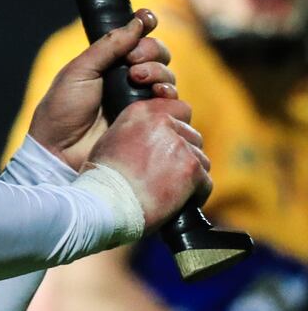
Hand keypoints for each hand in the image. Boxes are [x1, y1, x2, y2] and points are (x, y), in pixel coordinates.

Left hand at [28, 10, 176, 170]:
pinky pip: (174, 107)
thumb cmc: (62, 110)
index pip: (137, 39)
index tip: (148, 19)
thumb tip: (136, 22)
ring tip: (138, 79)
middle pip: (159, 55)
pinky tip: (158, 94)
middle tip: (132, 61)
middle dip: (151, 51)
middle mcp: (130, 81)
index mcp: (110, 64)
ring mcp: (142, 104)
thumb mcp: (79, 71)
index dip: (146, 25)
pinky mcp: (151, 126)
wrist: (59, 152)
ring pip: (169, 78)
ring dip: (159, 72)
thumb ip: (108, 46)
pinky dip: (170, 95)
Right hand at [85, 94, 211, 230]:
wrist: (108, 202)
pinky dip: (197, 194)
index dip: (179, 127)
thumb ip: (137, 130)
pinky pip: (206, 182)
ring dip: (191, 175)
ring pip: (201, 159)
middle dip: (185, 154)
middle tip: (168, 173)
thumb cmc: (104, 178)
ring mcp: (179, 144)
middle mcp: (162, 122)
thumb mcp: (112, 140)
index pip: (179, 108)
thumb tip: (152, 139)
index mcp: (141, 112)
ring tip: (172, 190)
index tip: (174, 141)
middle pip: (192, 136)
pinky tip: (180, 202)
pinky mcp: (191, 168)